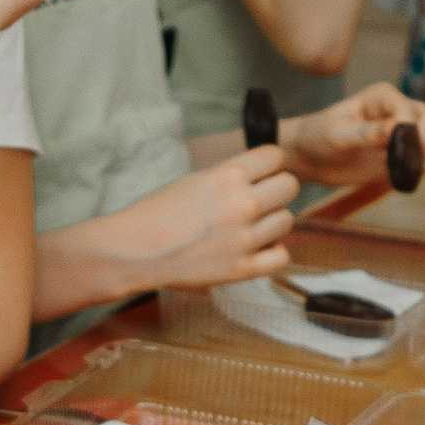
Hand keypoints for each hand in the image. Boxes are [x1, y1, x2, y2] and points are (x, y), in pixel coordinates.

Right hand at [108, 146, 299, 289]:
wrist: (135, 251)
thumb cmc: (156, 213)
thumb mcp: (194, 181)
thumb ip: (228, 177)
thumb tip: (256, 176)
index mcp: (227, 176)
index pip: (275, 157)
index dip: (269, 163)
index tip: (262, 171)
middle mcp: (242, 204)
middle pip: (289, 187)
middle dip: (276, 189)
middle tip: (260, 198)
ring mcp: (245, 239)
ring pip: (287, 220)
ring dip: (273, 221)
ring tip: (251, 225)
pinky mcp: (243, 268)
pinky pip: (281, 256)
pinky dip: (273, 251)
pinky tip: (256, 248)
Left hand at [277, 83, 424, 187]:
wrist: (314, 157)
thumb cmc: (319, 138)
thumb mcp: (337, 135)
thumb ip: (368, 133)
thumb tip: (399, 130)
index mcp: (382, 96)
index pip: (411, 111)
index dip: (407, 134)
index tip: (390, 152)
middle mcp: (400, 107)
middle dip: (424, 143)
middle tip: (400, 160)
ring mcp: (410, 126)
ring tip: (411, 163)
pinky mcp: (413, 146)